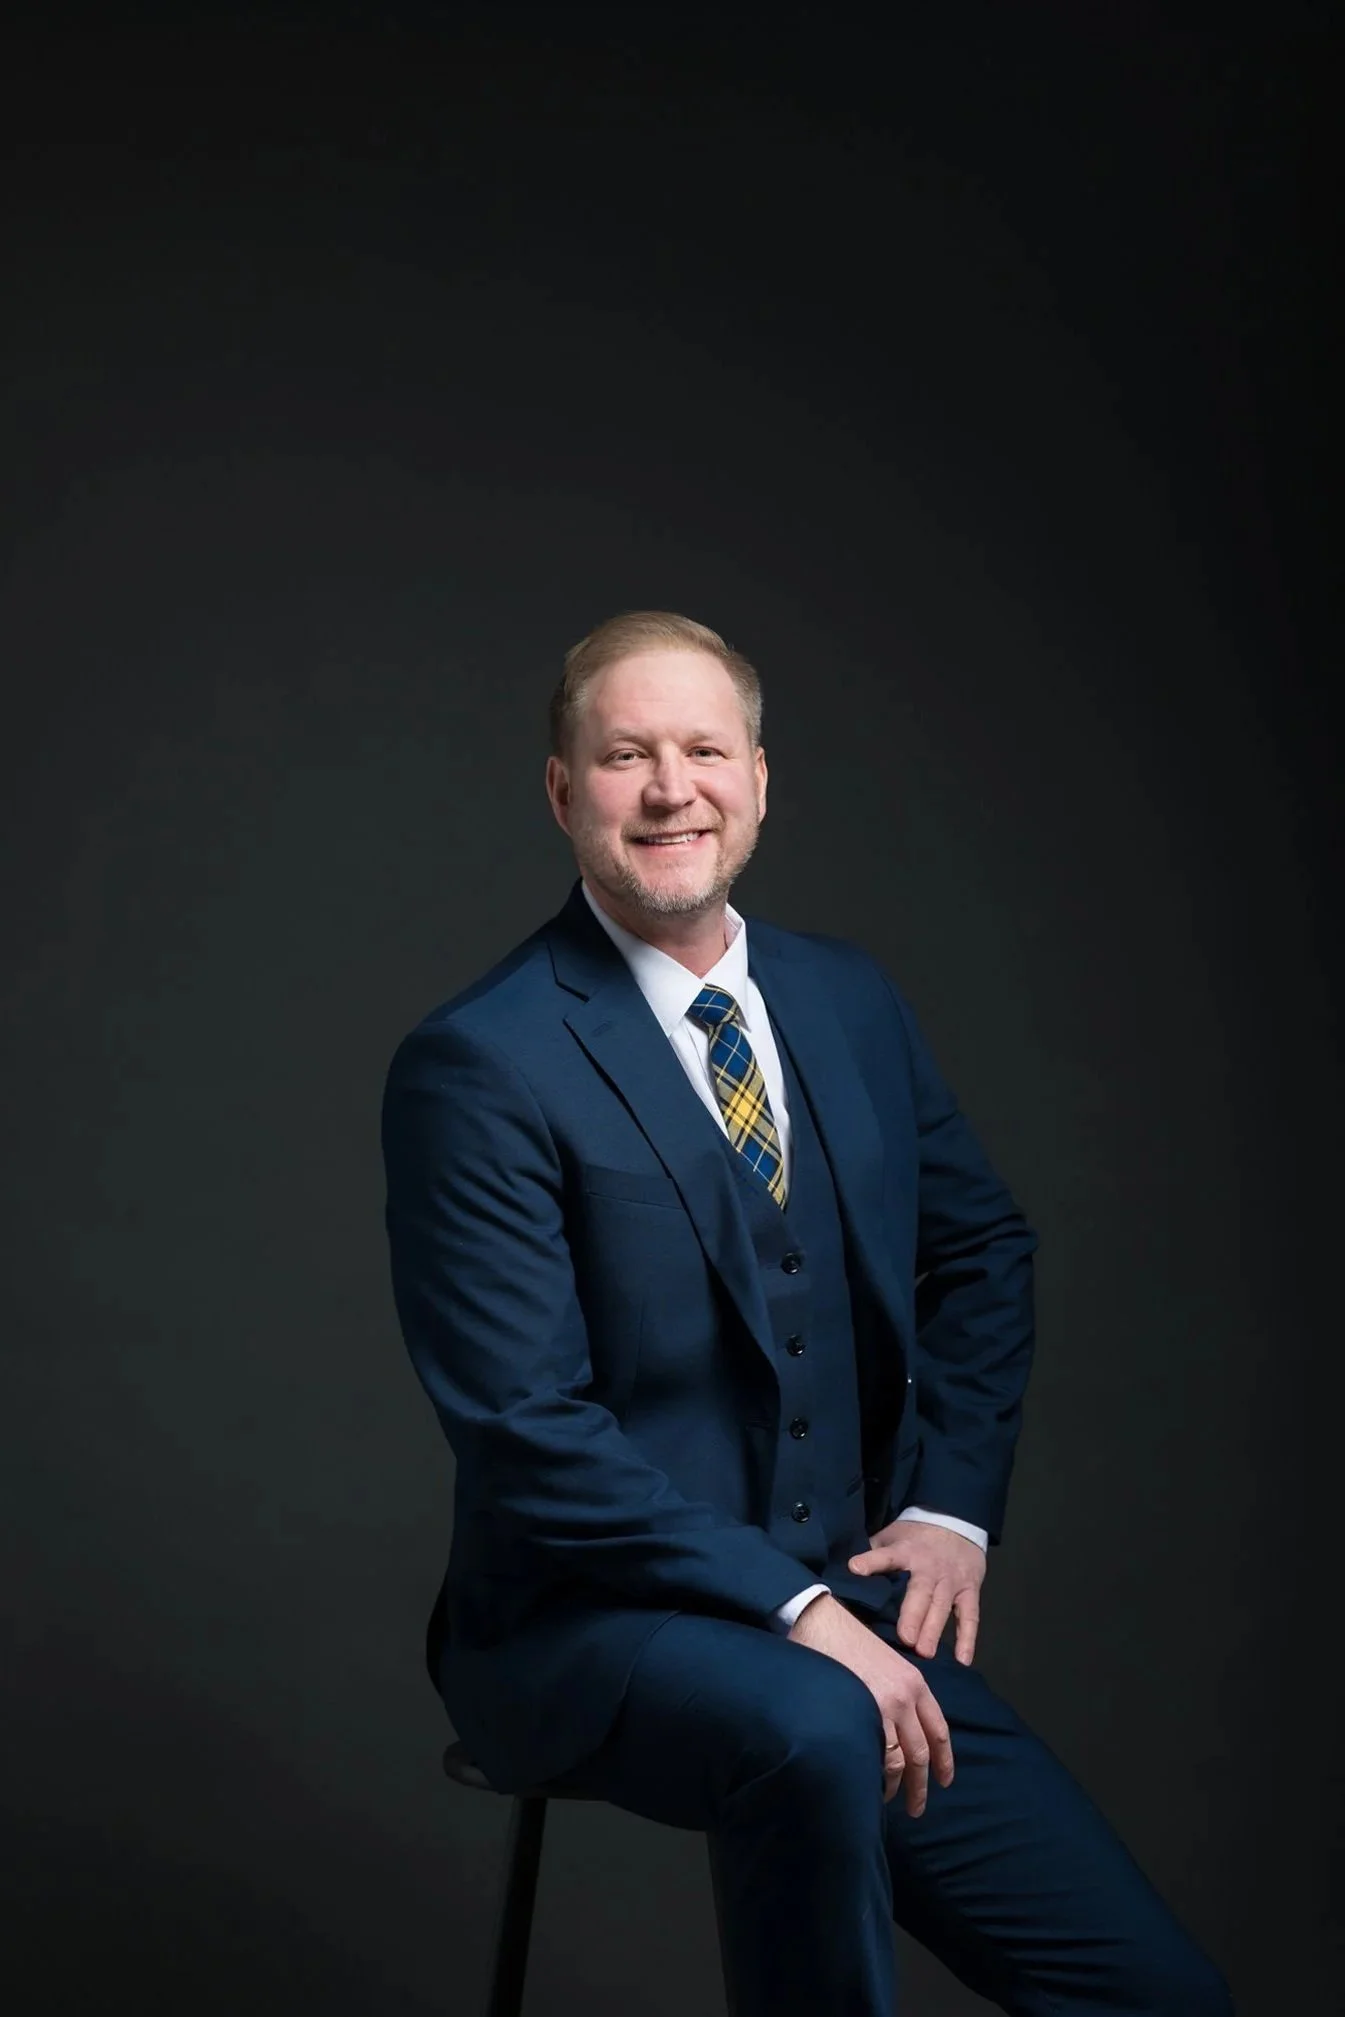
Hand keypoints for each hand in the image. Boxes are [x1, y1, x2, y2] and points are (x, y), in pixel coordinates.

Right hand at [787, 1593, 953, 1814]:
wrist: (821, 1623)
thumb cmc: (849, 1641)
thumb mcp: (887, 1663)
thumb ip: (900, 1693)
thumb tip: (901, 1729)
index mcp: (916, 1683)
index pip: (938, 1730)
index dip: (944, 1760)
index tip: (945, 1781)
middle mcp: (907, 1697)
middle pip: (922, 1752)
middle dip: (922, 1784)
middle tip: (918, 1807)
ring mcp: (886, 1706)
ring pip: (901, 1760)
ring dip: (898, 1786)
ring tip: (890, 1801)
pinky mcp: (864, 1712)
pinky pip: (878, 1755)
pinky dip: (877, 1776)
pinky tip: (872, 1784)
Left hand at [848, 1518, 985, 1665]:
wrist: (957, 1522)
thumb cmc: (916, 1536)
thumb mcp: (892, 1536)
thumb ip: (873, 1554)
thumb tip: (845, 1575)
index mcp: (905, 1551)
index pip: (886, 1556)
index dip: (871, 1561)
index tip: (854, 1568)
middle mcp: (929, 1567)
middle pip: (921, 1591)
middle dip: (913, 1615)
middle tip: (905, 1639)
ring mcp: (951, 1580)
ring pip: (943, 1606)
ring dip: (934, 1629)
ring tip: (925, 1652)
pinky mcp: (969, 1590)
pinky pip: (970, 1616)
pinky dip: (967, 1638)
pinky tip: (963, 1660)